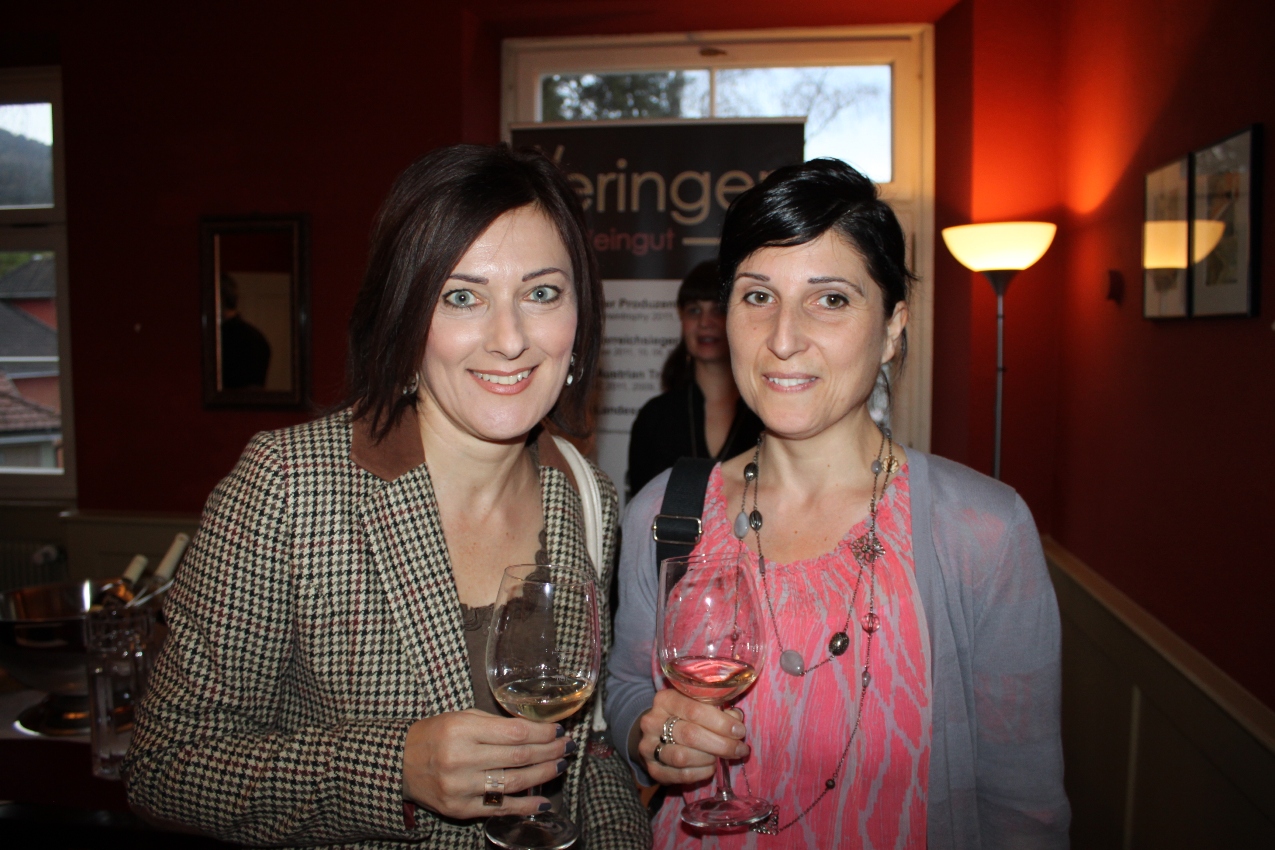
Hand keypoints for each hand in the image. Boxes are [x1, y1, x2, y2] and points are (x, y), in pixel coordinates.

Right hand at [402, 709, 573, 818]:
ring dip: (543, 775)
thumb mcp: (460, 717)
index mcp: (462, 730)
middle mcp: (462, 759)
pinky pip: (500, 809)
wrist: (399, 764)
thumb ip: (494, 723)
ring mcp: (461, 788)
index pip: (514, 732)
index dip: (542, 733)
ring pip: (514, 783)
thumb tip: (535, 729)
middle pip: (519, 757)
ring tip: (560, 765)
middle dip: (549, 751)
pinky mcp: (460, 809)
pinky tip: (543, 802)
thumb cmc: (434, 735)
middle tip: (567, 746)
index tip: (558, 730)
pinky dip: (525, 806)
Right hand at [633, 689, 747, 785]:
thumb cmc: (683, 717)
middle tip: (740, 749)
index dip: (720, 722)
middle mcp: (652, 721)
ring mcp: (648, 746)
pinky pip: (680, 774)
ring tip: (723, 757)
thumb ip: (717, 710)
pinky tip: (710, 767)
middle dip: (721, 744)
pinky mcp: (652, 769)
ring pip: (683, 757)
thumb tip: (736, 720)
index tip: (739, 731)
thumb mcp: (697, 705)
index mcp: (665, 700)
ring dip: (710, 758)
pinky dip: (701, 773)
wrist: (656, 734)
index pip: (694, 710)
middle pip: (690, 734)